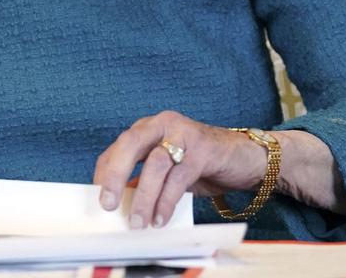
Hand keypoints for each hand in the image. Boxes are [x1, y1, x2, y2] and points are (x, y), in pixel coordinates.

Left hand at [93, 111, 267, 229]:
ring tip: (138, 222)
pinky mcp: (204, 149)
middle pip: (131, 144)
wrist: (246, 157)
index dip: (105, 172)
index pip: (119, 146)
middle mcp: (164, 124)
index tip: (99, 198)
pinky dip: (167, 201)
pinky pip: (179, 177)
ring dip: (145, 197)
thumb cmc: (203, 163)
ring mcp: (185, 133)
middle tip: (106, 204)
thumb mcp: (169, 170)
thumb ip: (145, 180)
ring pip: (156, 163)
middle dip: (115, 175)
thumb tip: (120, 203)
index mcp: (151, 128)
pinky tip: (161, 218)